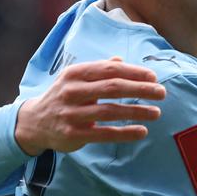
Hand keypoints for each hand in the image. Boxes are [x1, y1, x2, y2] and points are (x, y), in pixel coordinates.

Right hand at [14, 58, 165, 154]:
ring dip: (137, 111)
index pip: (110, 70)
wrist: (34, 122)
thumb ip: (99, 70)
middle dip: (140, 89)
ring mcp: (72, 114)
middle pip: (112, 88)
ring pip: (110, 111)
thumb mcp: (76, 79)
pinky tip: (142, 131)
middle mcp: (72, 91)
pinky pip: (104, 133)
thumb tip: (121, 61)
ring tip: (156, 113)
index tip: (153, 77)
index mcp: (75, 73)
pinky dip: (125, 133)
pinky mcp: (73, 134)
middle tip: (161, 93)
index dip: (134, 73)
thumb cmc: (63, 96)